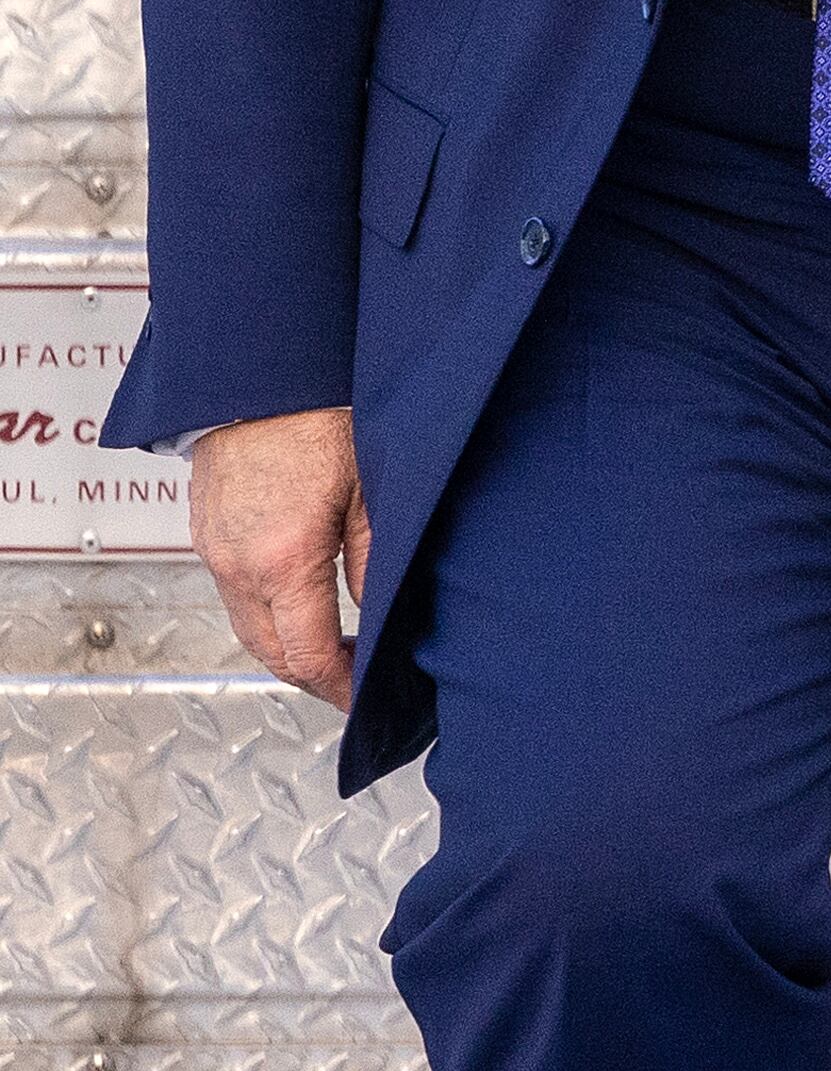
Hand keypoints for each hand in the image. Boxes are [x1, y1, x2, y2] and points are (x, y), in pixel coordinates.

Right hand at [193, 407, 368, 709]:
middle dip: (311, 677)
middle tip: (353, 683)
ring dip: (286, 647)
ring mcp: (215, 549)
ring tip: (334, 650)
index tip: (364, 699)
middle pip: (269, 652)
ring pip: (247, 626)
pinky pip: (232, 592)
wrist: (259, 370)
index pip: (307, 655)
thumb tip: (383, 612)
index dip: (338, 687)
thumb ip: (376, 559)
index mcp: (282, 561)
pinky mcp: (207, 531)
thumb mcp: (371, 490)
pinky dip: (264, 614)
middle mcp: (237, 564)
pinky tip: (299, 604)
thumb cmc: (319, 414)